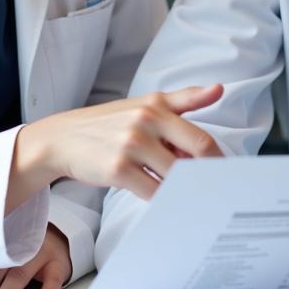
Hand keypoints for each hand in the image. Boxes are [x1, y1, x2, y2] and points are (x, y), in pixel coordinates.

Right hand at [9, 84, 223, 210]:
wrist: (62, 139)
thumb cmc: (110, 123)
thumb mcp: (146, 103)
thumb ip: (184, 100)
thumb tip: (219, 89)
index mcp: (157, 105)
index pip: (201, 137)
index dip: (218, 161)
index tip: (226, 176)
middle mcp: (146, 120)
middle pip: (196, 155)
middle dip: (208, 176)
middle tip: (214, 191)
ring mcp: (132, 145)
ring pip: (174, 177)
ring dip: (183, 189)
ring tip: (186, 195)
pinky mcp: (117, 169)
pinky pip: (152, 192)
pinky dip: (161, 199)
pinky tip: (162, 199)